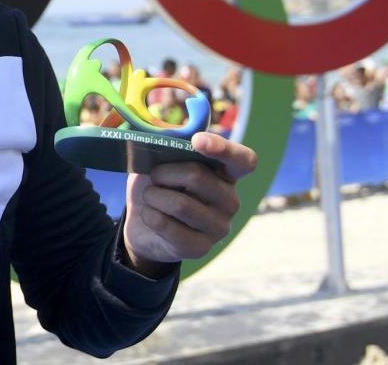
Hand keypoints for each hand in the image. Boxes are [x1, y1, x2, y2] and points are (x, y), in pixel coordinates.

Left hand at [122, 132, 257, 275]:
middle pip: (197, 176)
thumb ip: (167, 148)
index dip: (224, 149)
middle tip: (153, 176)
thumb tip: (164, 139)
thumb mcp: (159, 161)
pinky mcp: (200, 248)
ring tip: (150, 196)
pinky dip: (150, 215)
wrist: (142, 225)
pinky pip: (167, 226)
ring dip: (153, 195)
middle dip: (163, 172)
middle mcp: (230, 201)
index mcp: (226, 174)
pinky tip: (149, 215)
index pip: (244, 160)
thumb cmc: (157, 186)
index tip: (197, 141)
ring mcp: (219, 227)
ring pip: (180, 204)